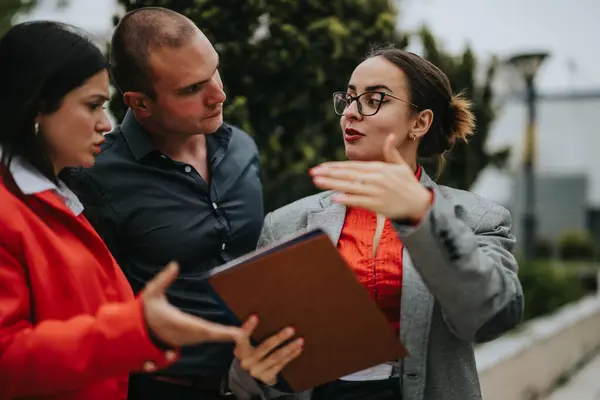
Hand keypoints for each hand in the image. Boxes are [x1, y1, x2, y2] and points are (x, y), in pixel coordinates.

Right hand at [141, 262, 242, 346]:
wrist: (139, 334)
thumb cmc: (147, 312)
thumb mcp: (152, 293)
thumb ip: (163, 279)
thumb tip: (175, 264)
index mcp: (181, 323)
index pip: (204, 329)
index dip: (221, 332)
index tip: (238, 332)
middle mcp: (190, 334)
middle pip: (216, 335)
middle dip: (236, 332)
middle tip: (254, 322)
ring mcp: (192, 338)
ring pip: (216, 338)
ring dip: (234, 333)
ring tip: (252, 323)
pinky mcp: (194, 338)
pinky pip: (213, 337)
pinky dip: (227, 335)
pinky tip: (239, 330)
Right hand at [234, 315, 303, 385]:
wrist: (247, 379)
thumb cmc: (247, 355)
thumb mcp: (242, 346)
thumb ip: (241, 334)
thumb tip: (243, 319)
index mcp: (240, 350)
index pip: (242, 337)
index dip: (248, 328)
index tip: (255, 316)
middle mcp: (247, 362)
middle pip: (265, 347)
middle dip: (279, 338)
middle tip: (291, 329)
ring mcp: (258, 370)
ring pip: (276, 357)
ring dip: (289, 348)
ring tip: (300, 340)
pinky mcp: (266, 376)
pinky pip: (281, 364)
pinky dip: (291, 356)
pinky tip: (298, 349)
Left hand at [310, 134, 431, 220]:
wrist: (419, 203)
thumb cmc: (408, 185)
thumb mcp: (400, 165)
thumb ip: (391, 151)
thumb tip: (390, 136)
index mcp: (379, 168)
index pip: (352, 166)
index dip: (336, 166)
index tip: (321, 167)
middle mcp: (375, 178)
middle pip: (347, 175)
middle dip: (328, 173)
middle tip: (312, 172)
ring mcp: (375, 191)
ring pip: (350, 186)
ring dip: (332, 184)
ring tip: (317, 182)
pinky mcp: (377, 204)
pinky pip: (359, 201)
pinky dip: (347, 199)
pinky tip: (334, 198)